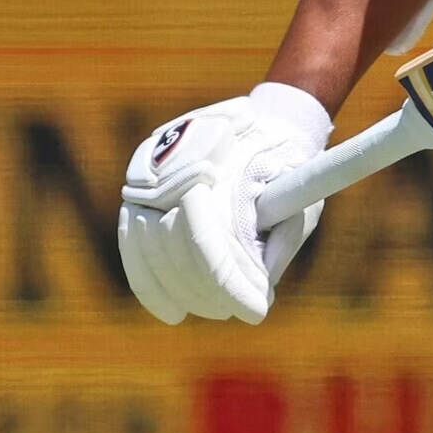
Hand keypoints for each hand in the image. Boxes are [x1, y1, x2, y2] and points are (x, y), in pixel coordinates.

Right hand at [117, 82, 334, 325]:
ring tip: (219, 309)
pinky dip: (149, 282)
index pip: (203, 235)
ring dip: (182, 290)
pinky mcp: (137, 190)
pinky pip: (132, 243)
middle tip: (248, 309)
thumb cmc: (289, 160)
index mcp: (211, 152)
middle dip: (207, 289)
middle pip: (170, 247)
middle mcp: (165, 158)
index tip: (256, 310)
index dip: (227, 282)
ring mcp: (144, 172)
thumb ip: (276, 240)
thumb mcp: (299, 195)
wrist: (265, 122)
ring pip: (145, 250)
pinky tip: (171, 311)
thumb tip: (255, 293)